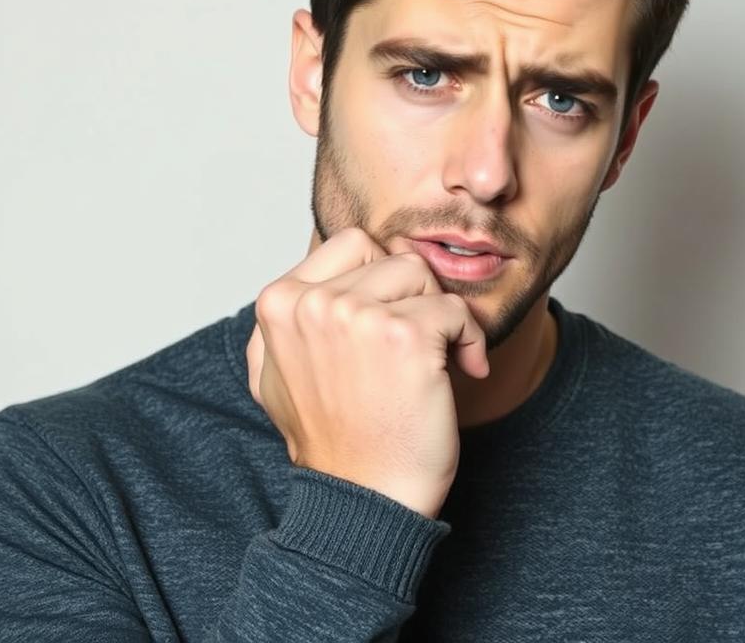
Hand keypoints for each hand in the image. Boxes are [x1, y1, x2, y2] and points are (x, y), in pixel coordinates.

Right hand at [246, 227, 488, 518]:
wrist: (363, 501)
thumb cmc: (332, 440)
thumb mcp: (274, 375)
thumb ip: (287, 320)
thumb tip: (311, 282)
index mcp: (278, 303)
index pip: (352, 243)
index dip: (382, 277)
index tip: (390, 319)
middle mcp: (312, 303)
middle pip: (390, 257)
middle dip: (413, 295)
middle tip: (418, 340)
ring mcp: (357, 316)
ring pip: (423, 274)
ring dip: (439, 314)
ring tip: (437, 358)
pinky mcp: (405, 336)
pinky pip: (456, 310)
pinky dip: (470, 340)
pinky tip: (462, 371)